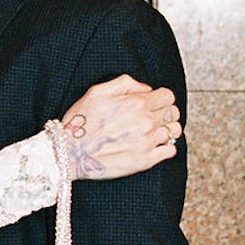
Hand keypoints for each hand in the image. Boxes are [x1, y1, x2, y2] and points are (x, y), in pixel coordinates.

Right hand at [59, 75, 181, 179]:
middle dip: (165, 112)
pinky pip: (170, 151)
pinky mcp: (145, 161)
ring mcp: (147, 142)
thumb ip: (125, 83)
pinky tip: (152, 145)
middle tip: (153, 116)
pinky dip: (165, 147)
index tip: (153, 102)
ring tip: (153, 131)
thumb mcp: (97, 91)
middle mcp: (146, 122)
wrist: (70, 153)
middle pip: (173, 112)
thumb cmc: (80, 122)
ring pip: (174, 131)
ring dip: (166, 129)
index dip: (161, 98)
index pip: (168, 96)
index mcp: (136, 103)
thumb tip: (145, 88)